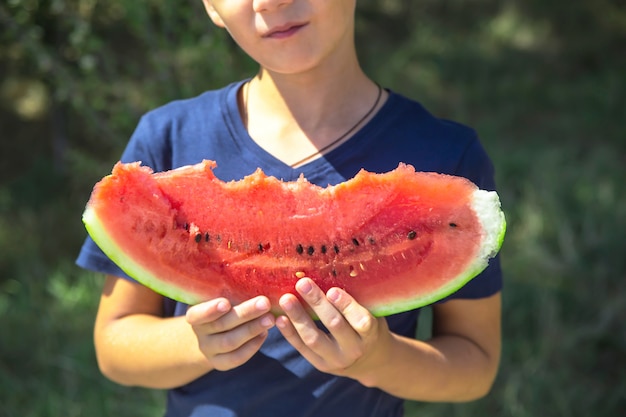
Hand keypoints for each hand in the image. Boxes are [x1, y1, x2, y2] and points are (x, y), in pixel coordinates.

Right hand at [186, 296, 274, 370]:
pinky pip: (236, 358)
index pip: (197, 314)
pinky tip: (264, 333)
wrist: (213, 334)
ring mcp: (208, 349)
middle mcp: (199, 333)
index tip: (226, 303)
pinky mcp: (220, 363)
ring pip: (230, 342)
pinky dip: (252, 346)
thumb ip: (232, 290)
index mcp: (195, 314)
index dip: (210, 310)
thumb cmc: (223, 306)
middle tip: (265, 303)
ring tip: (270, 318)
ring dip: (252, 329)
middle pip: (221, 325)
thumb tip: (256, 275)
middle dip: (245, 314)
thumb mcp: (221, 295)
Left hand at [276, 278, 391, 382]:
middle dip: (317, 304)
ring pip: (314, 339)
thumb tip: (333, 270)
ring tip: (286, 299)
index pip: (361, 321)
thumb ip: (357, 300)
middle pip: (334, 325)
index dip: (347, 306)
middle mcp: (354, 350)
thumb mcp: (371, 313)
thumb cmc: (367, 326)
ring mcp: (336, 360)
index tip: (332, 290)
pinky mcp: (320, 365)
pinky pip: (302, 348)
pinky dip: (290, 333)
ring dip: (298, 317)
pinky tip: (280, 319)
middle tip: (303, 284)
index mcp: (371, 335)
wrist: (368, 360)